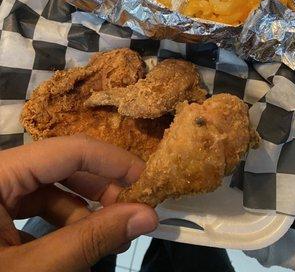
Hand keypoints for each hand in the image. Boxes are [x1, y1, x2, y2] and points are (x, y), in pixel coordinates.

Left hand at [0, 135, 157, 271]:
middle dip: (99, 186)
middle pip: (59, 164)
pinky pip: (34, 205)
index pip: (67, 149)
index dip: (112, 161)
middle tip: (132, 209)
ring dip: (82, 207)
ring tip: (107, 231)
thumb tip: (147, 216)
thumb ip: (90, 240)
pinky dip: (60, 221)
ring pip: (48, 186)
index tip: (147, 180)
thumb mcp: (33, 271)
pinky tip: (76, 241)